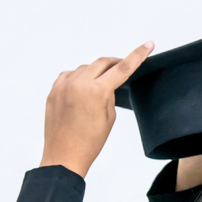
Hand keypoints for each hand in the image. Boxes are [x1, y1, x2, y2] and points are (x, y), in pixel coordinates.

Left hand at [39, 40, 154, 177]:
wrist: (64, 156)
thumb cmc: (89, 143)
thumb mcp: (109, 118)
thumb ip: (110, 95)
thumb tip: (107, 83)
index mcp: (96, 91)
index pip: (122, 68)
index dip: (137, 55)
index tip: (147, 44)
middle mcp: (78, 83)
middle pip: (102, 63)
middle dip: (114, 64)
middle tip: (122, 68)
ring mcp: (63, 85)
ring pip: (85, 68)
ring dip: (95, 72)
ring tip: (99, 88)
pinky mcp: (54, 90)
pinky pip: (69, 75)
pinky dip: (79, 78)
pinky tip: (83, 89)